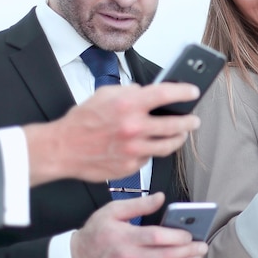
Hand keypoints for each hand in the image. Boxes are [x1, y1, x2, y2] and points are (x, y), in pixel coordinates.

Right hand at [25, 82, 200, 185]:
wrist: (63, 149)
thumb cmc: (81, 122)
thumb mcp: (105, 94)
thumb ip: (130, 91)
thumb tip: (147, 92)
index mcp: (128, 105)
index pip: (166, 95)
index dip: (185, 93)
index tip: (193, 93)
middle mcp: (134, 128)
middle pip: (176, 125)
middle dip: (190, 122)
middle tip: (193, 120)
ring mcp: (134, 149)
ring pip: (168, 145)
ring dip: (178, 138)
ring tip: (180, 134)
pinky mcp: (130, 166)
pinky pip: (150, 158)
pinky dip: (152, 151)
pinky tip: (150, 145)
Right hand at [70, 192, 207, 257]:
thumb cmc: (97, 231)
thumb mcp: (113, 210)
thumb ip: (138, 204)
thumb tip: (161, 197)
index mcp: (125, 237)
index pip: (156, 238)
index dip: (176, 236)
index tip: (189, 234)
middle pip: (165, 256)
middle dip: (188, 252)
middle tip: (203, 246)